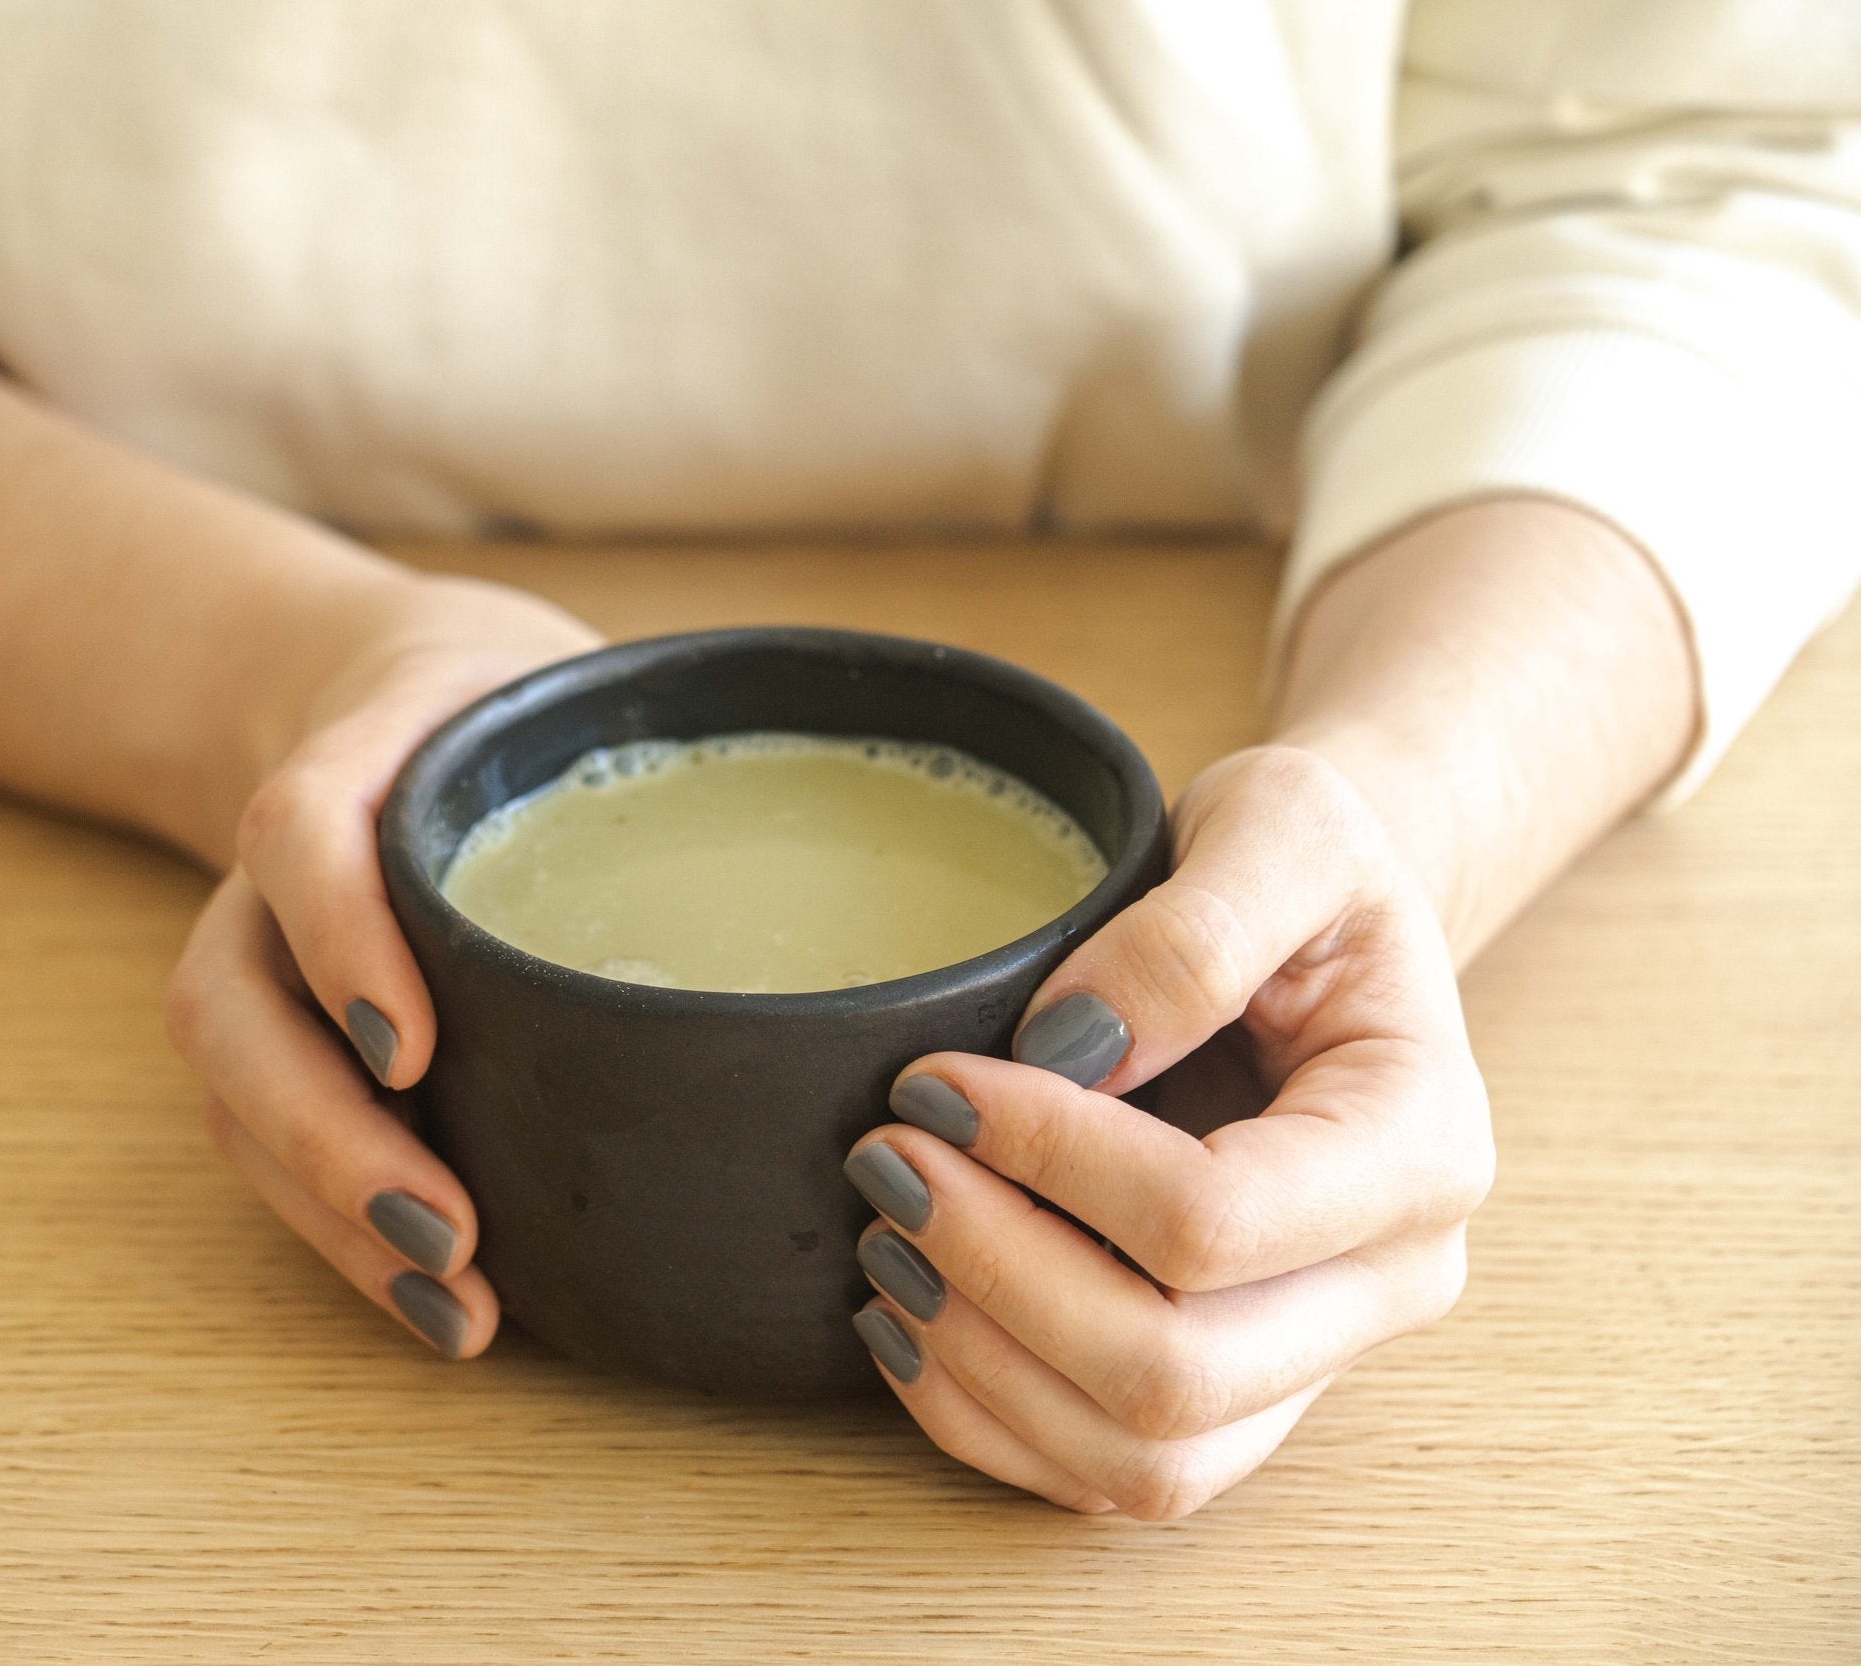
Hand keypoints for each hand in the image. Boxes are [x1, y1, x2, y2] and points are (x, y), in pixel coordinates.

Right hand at [165, 577, 600, 1357]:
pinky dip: (340, 1231)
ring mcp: (260, 964)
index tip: (410, 1049)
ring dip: (332, 1212)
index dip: (341, 938)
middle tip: (449, 1234)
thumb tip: (871, 910)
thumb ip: (673, 763)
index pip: (301, 834)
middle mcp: (273, 878)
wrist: (407, 711)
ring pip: (234, 1096)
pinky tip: (435, 1295)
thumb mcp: (582, 697)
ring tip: (451, 1302)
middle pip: (231, 1009)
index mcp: (352, 761)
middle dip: (329, 1136)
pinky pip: (268, 1146)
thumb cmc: (521, 723)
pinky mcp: (280, 1042)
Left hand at [843, 745, 1493, 1516]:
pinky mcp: (1234, 1395)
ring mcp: (1312, 1359)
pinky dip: (987, 1420)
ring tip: (883, 1240)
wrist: (1323, 935)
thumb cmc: (1311, 873)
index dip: (1048, 1160)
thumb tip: (1069, 1047)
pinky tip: (905, 1325)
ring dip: (980, 1364)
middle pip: (1175, 1374)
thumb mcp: (1280, 827)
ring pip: (1141, 1459)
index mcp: (1420, 1147)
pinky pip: (1106, 1476)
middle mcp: (1388, 1284)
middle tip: (885, 1166)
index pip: (1213, 1219)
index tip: (932, 1082)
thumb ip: (1190, 931)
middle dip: (997, 1278)